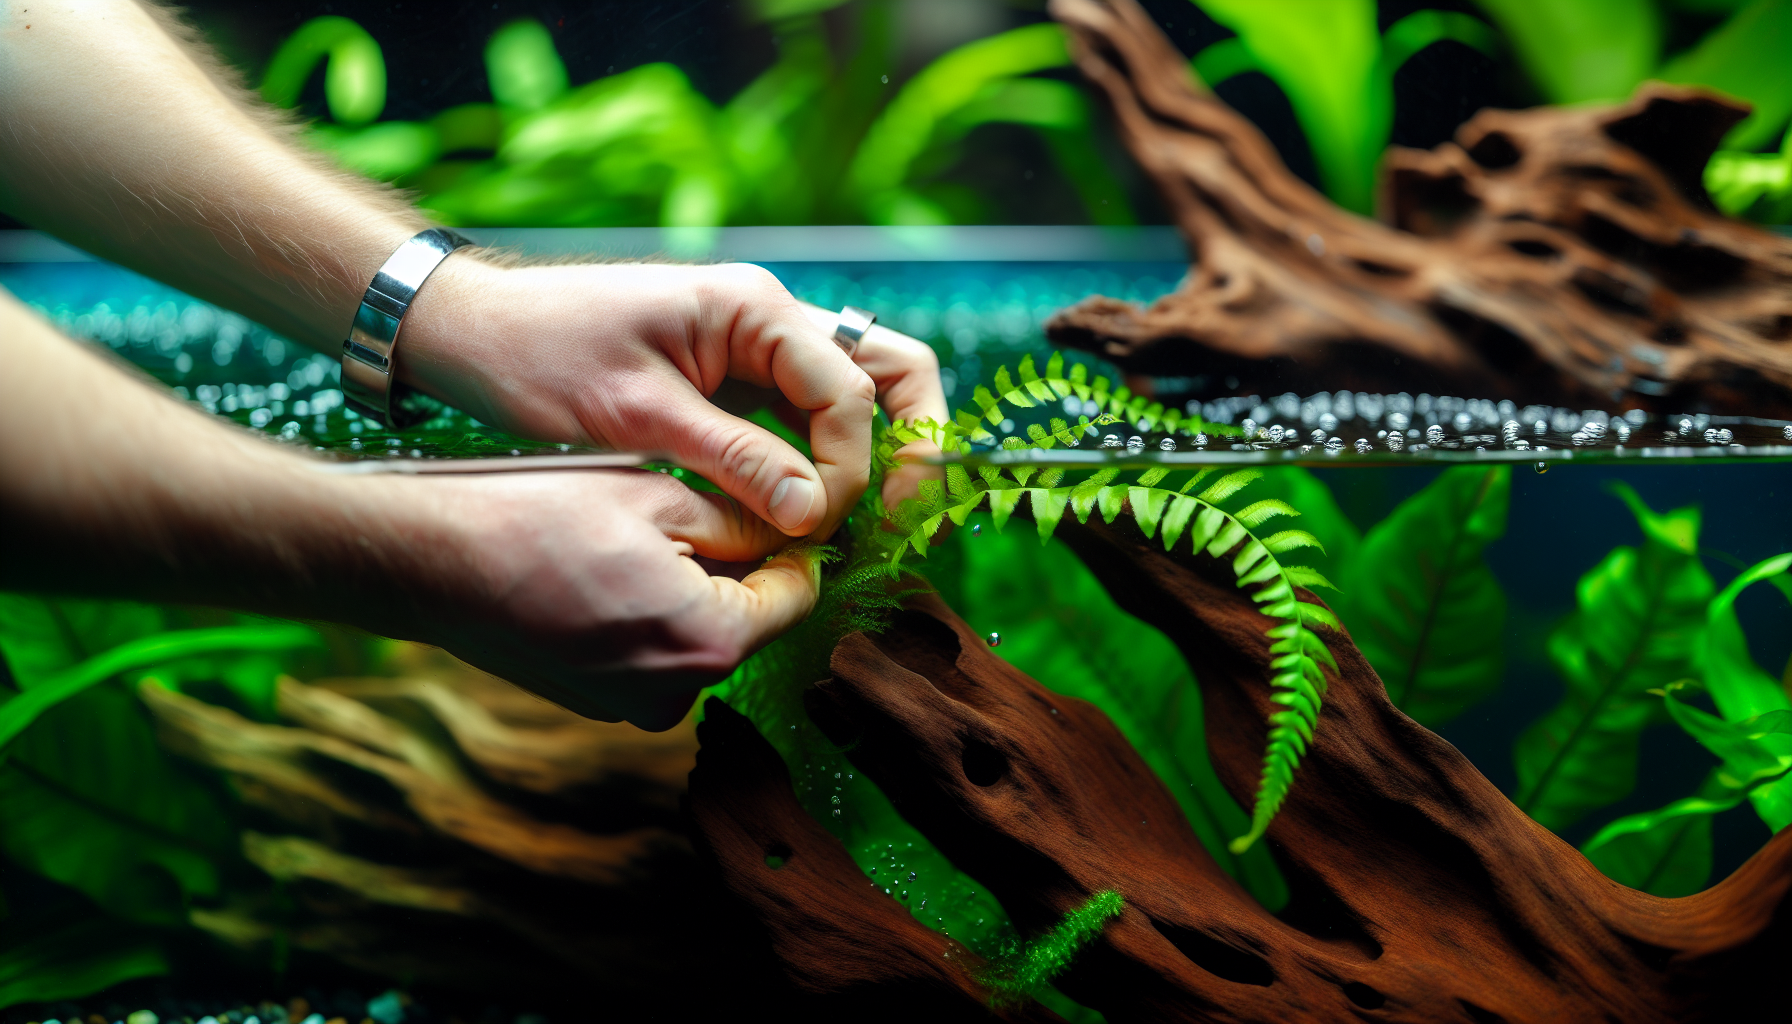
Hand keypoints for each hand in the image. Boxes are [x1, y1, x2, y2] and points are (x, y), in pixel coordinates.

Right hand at [393, 467, 820, 729]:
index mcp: (710, 642)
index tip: (778, 506)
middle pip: (746, 620)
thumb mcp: (660, 496)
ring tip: (635, 535)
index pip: (797, 596)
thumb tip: (794, 528)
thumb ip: (743, 521)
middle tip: (691, 508)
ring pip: (696, 635)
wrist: (430, 563)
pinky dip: (644, 614)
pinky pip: (650, 651)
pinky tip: (602, 569)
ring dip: (688, 589)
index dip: (794, 545)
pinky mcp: (596, 702)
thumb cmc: (540, 517)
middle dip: (735, 566)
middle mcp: (678, 694)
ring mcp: (632, 706)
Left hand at [402, 259, 946, 547]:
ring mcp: (757, 349)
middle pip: (889, 374)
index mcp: (755, 309)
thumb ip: (735, 458)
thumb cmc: (541, 357)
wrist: (471, 333)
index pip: (849, 392)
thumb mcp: (639, 415)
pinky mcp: (735, 382)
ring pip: (855, 400)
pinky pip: (804, 422)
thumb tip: (817, 511)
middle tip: (900, 522)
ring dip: (868, 460)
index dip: (849, 468)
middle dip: (907, 447)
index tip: (815, 528)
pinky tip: (806, 519)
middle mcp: (772, 320)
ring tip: (859, 531)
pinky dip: (819, 466)